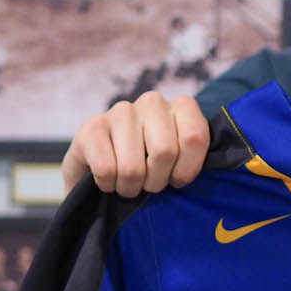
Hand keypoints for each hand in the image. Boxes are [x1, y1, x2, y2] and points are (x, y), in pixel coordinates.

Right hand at [61, 91, 211, 196]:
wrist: (105, 174)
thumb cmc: (153, 170)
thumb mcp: (181, 164)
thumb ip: (195, 162)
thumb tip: (200, 174)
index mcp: (182, 107)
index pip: (194, 137)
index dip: (186, 169)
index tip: (178, 182)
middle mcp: (153, 102)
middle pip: (164, 152)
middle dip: (156, 182)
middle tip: (150, 186)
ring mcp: (120, 111)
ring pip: (133, 166)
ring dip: (131, 187)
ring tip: (129, 185)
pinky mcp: (91, 126)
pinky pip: (106, 169)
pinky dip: (108, 185)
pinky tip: (108, 180)